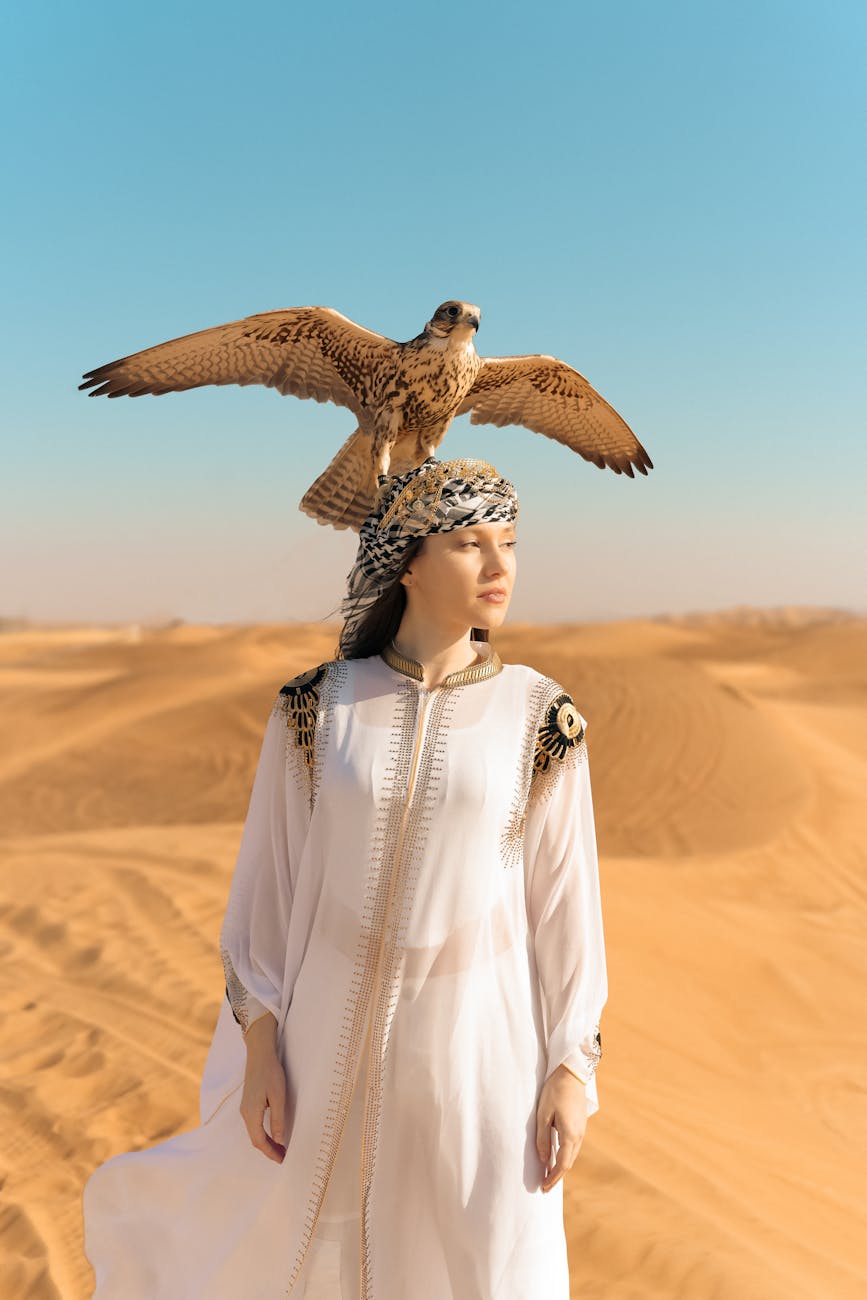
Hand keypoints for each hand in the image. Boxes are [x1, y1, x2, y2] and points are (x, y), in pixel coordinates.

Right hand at [240, 1013, 288, 1162]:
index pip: (259, 1141)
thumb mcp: (278, 1096)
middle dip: (268, 1150)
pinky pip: (254, 1124)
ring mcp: (245, 1108)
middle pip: (255, 1139)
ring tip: (280, 1148)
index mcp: (251, 1113)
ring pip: (254, 1132)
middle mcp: (245, 1113)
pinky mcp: (248, 1103)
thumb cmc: (270, 1073)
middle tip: (283, 1157)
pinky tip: (273, 1133)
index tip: (282, 1160)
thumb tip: (279, 1140)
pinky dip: (263, 1133)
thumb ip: (278, 1119)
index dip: (270, 1153)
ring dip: (266, 1142)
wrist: (259, 1054)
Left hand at [536, 1064, 586, 1191]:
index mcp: (570, 1135)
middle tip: (544, 1186)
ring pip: (572, 1155)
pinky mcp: (580, 1124)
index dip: (553, 1178)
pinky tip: (556, 1155)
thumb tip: (544, 1159)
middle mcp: (579, 1136)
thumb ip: (543, 1138)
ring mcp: (582, 1130)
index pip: (562, 1165)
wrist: (572, 1073)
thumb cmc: (555, 1092)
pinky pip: (573, 1146)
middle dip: (557, 1176)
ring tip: (548, 1173)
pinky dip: (565, 1155)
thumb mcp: (543, 1115)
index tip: (543, 1188)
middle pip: (569, 1163)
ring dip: (561, 1166)